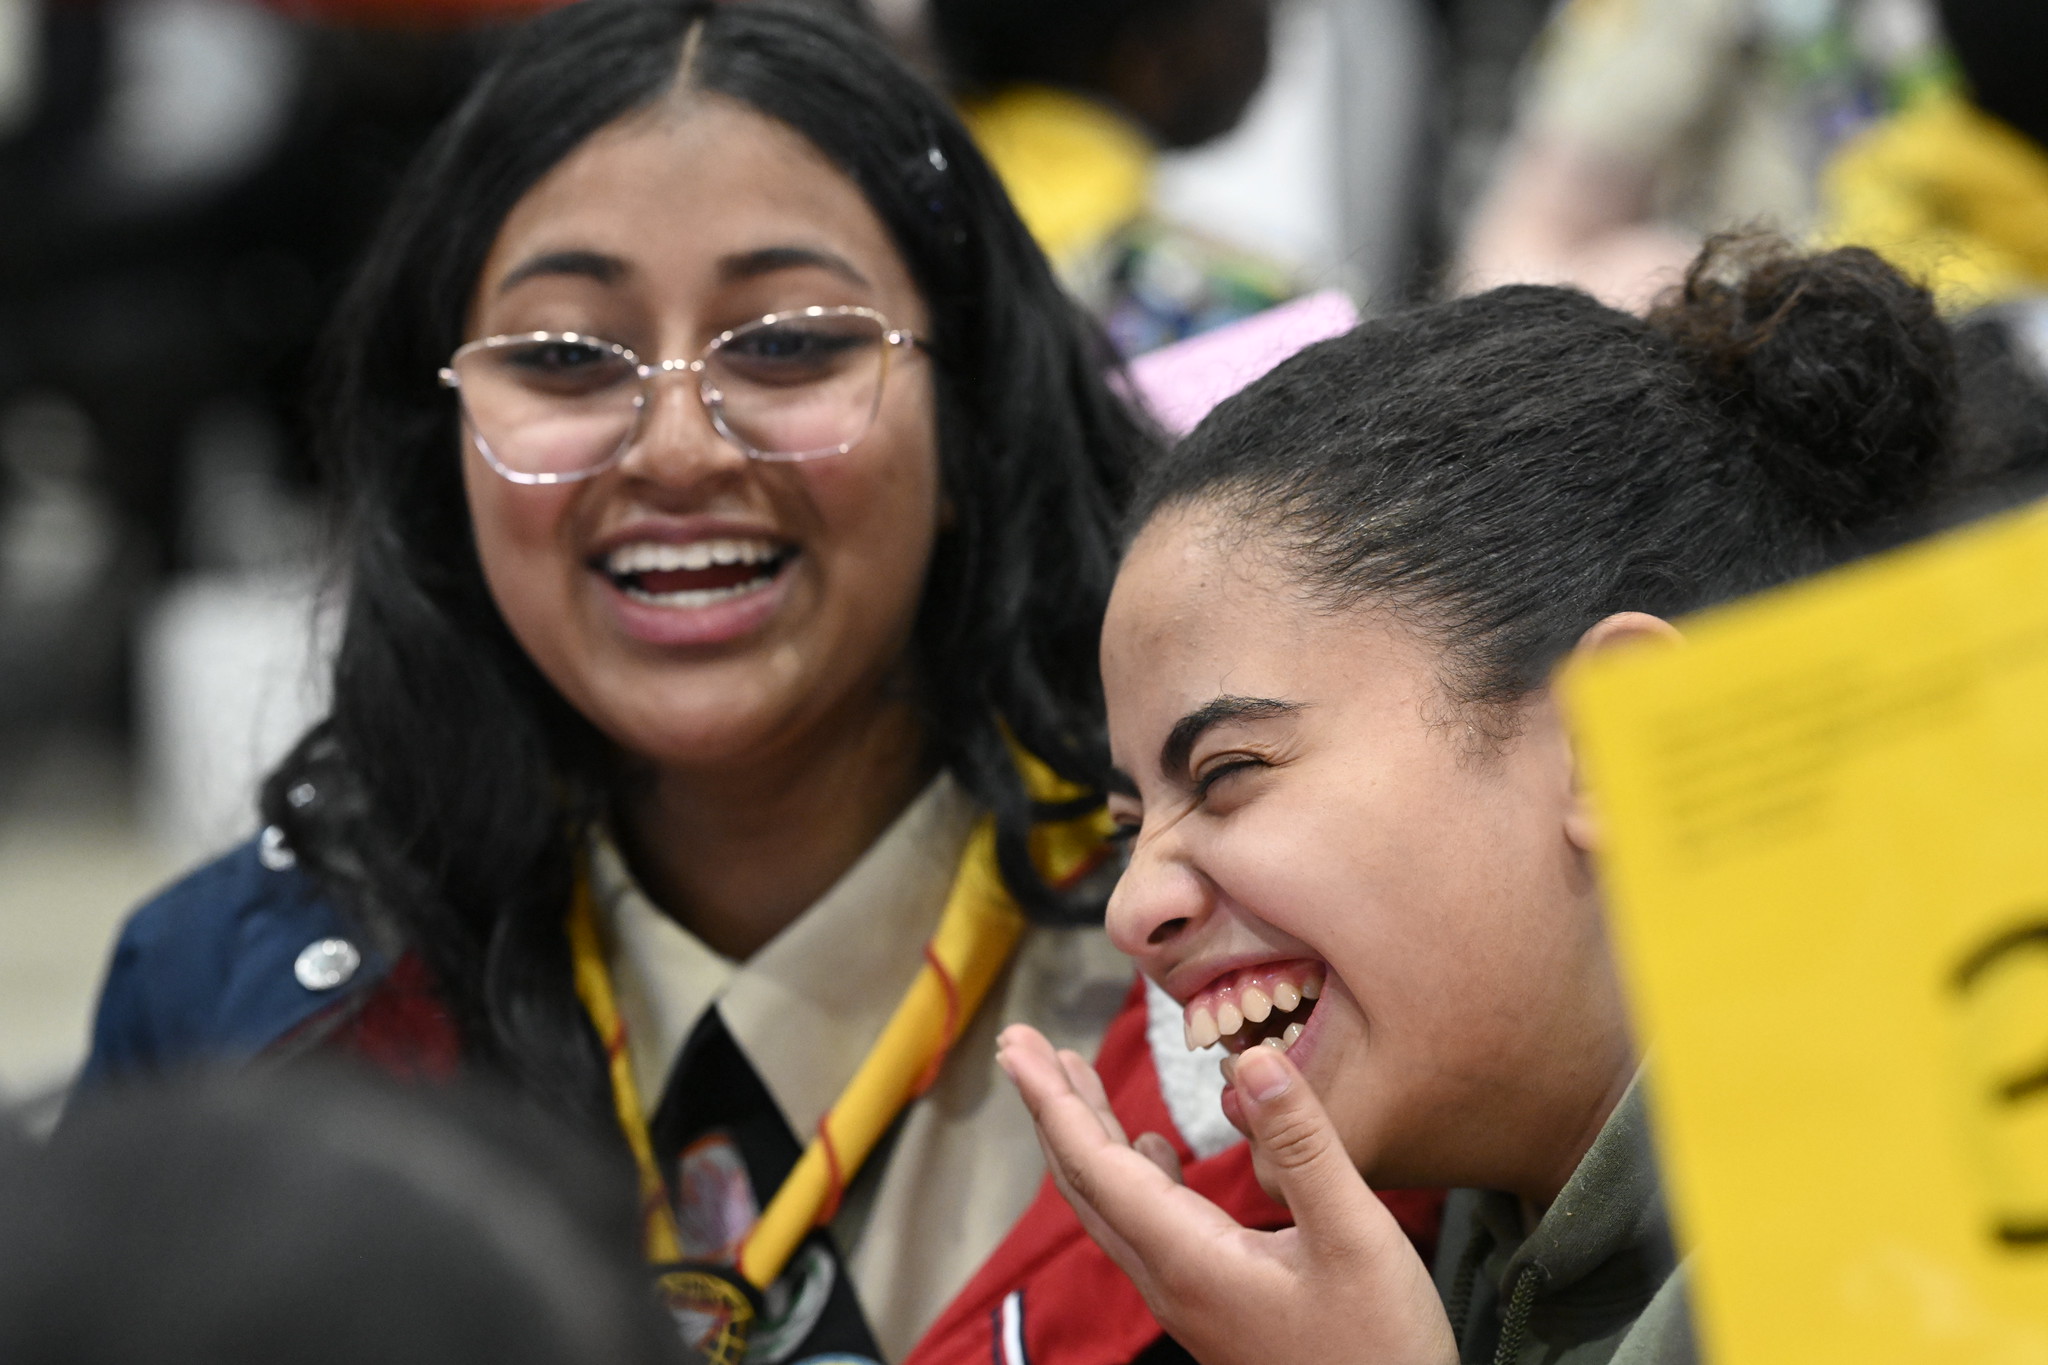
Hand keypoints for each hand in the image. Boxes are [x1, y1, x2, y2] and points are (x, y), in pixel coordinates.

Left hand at [996, 1025, 1455, 1364]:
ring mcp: (1188, 1297)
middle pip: (1086, 1183)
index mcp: (1188, 1257)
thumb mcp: (1355, 1236)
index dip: (1052, 1100)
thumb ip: (1304, 1146)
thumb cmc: (1379, 1350)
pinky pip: (1148, 1228)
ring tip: (1074, 1082)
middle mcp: (1171, 1279)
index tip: (1016, 1049)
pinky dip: (1134, 1176)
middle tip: (1022, 1047)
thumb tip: (1254, 1061)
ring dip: (1088, 1138)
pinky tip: (1150, 1151)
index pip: (1094, 1165)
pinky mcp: (1212, 1305)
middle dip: (1052, 1109)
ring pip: (1113, 1205)